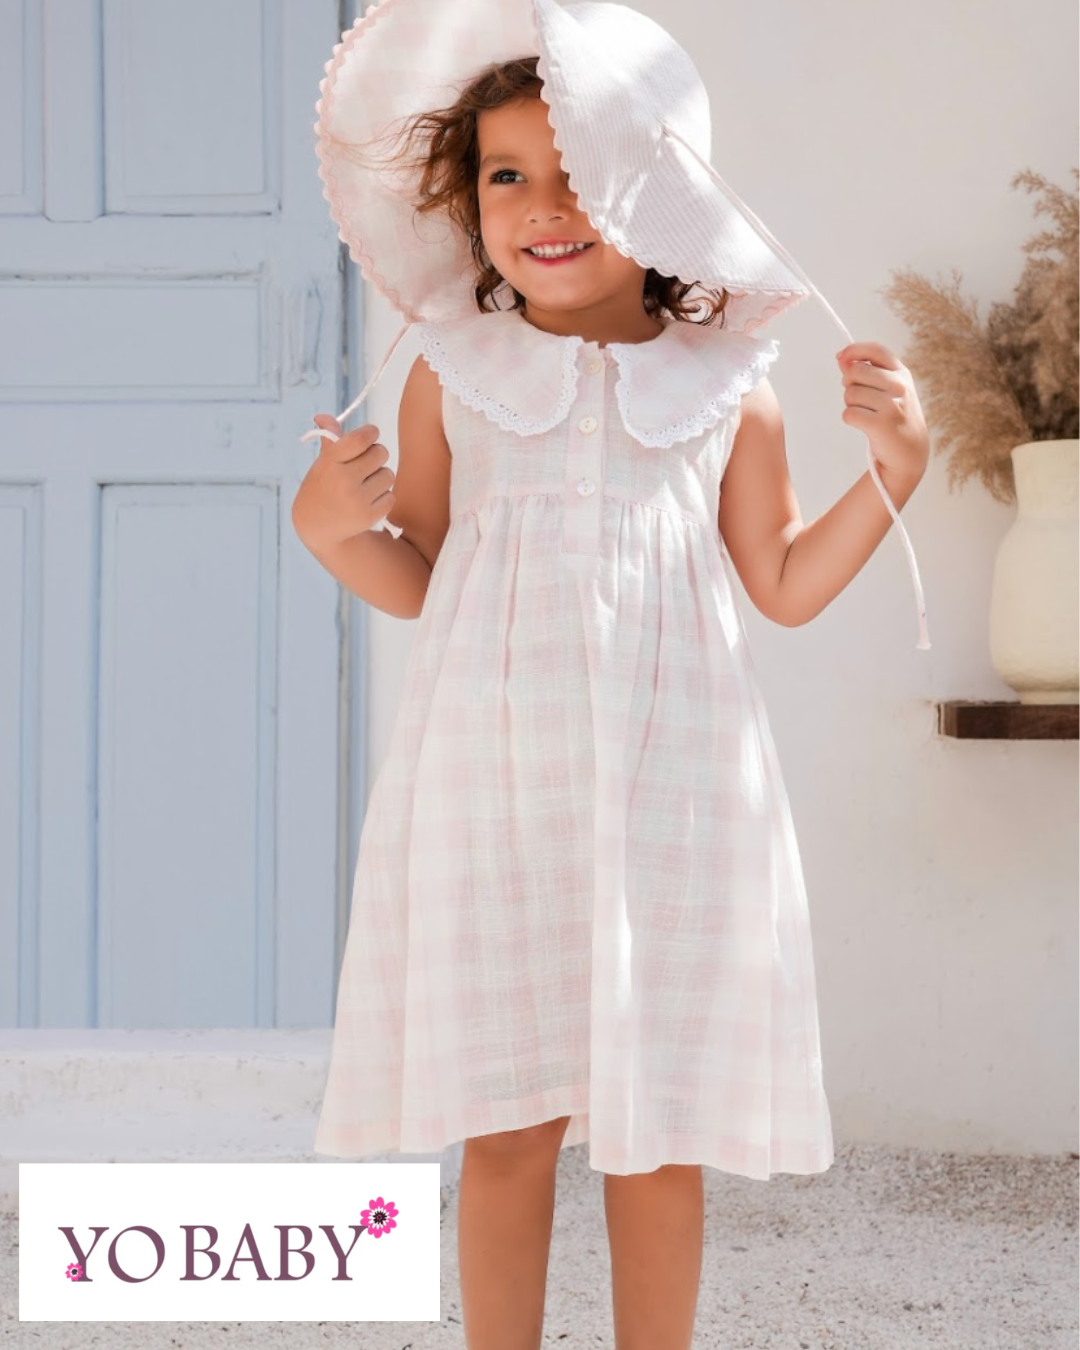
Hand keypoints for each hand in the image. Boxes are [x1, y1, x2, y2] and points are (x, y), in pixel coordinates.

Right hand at [292, 415, 395, 549]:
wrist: (316, 527)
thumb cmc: (322, 487)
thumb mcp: (322, 463)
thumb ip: (330, 439)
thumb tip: (323, 416)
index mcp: (330, 462)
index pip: (361, 439)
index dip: (371, 433)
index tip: (371, 435)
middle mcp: (343, 479)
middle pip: (381, 453)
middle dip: (377, 455)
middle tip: (367, 464)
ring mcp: (356, 499)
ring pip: (388, 475)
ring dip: (380, 477)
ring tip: (364, 486)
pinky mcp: (368, 516)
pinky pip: (390, 496)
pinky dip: (382, 498)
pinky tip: (367, 502)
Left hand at [836, 341, 929, 483]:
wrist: (910, 452)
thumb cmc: (895, 418)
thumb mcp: (888, 391)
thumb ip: (867, 373)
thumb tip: (842, 359)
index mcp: (902, 373)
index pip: (875, 350)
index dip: (854, 350)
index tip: (840, 357)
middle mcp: (899, 386)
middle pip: (855, 372)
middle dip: (849, 385)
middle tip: (860, 399)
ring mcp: (891, 405)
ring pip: (850, 394)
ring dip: (851, 405)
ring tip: (867, 414)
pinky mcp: (880, 425)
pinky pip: (849, 414)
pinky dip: (851, 420)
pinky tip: (865, 425)